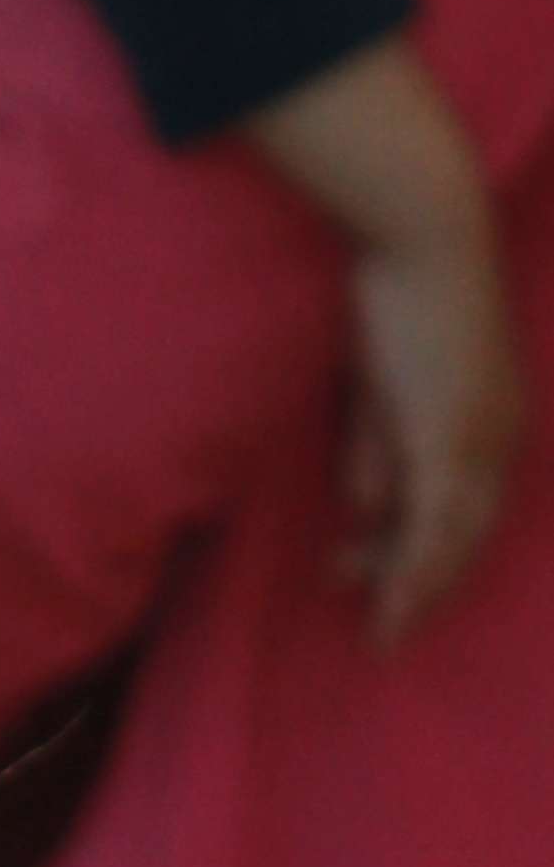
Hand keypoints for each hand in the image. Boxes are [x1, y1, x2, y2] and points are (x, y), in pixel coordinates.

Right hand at [338, 215, 527, 643]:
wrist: (422, 233)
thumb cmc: (399, 293)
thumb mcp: (382, 388)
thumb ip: (378, 449)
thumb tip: (367, 508)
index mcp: (494, 418)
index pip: (470, 508)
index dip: (434, 558)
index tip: (396, 592)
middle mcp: (499, 435)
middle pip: (468, 535)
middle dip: (425, 587)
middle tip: (384, 630)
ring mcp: (477, 439)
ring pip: (452, 541)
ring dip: (414, 592)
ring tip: (382, 633)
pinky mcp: (448, 437)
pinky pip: (432, 525)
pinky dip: (412, 573)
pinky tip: (390, 606)